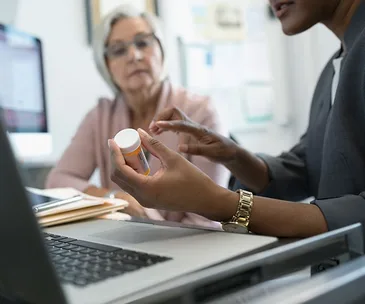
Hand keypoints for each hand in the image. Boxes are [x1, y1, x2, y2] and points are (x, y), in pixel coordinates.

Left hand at [108, 128, 236, 220]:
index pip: (120, 169)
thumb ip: (154, 145)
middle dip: (116, 158)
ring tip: (131, 150)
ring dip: (124, 165)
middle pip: (118, 177)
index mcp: (146, 188)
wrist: (205, 199)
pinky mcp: (149, 200)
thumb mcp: (173, 158)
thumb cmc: (193, 180)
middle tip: (121, 143)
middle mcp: (142, 197)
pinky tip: (139, 161)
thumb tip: (139, 132)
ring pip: (125, 182)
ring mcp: (145, 201)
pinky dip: (132, 172)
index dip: (114, 153)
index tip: (112, 140)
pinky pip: (133, 185)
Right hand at [149, 107, 237, 164]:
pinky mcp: (189, 131)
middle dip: (161, 117)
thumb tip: (180, 148)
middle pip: (174, 112)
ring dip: (162, 120)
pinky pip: (174, 124)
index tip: (156, 125)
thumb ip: (197, 150)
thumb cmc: (223, 152)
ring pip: (173, 116)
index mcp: (199, 130)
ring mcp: (191, 127)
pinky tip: (158, 133)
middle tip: (152, 128)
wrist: (231, 151)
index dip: (168, 124)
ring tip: (152, 131)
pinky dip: (165, 126)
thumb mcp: (212, 153)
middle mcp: (194, 126)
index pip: (181, 123)